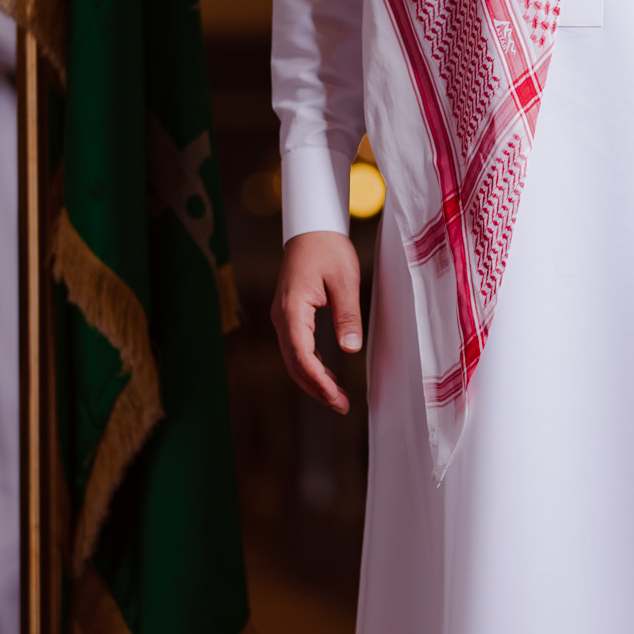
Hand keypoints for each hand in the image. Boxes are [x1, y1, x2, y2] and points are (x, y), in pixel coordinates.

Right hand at [270, 230, 361, 414]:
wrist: (311, 229)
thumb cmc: (328, 249)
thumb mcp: (345, 280)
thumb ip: (347, 315)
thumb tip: (350, 349)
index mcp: (292, 309)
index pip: (300, 354)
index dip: (316, 380)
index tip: (334, 397)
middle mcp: (282, 317)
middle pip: (294, 362)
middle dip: (316, 388)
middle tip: (341, 405)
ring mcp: (283, 317)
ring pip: (293, 358)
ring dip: (313, 380)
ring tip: (337, 397)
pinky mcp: (290, 316)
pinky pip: (296, 348)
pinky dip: (310, 365)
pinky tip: (327, 376)